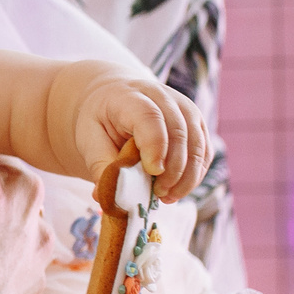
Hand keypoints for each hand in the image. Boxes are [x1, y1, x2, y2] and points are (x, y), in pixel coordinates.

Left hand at [75, 77, 210, 202]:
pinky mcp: (196, 124)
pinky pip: (204, 152)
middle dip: (173, 169)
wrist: (115, 101)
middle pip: (179, 132)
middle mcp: (163, 97)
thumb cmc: (101, 123)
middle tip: (158, 194)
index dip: (155, 145)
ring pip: (197, 144)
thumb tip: (106, 197)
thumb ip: (101, 167)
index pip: (149, 117)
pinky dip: (194, 175)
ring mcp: (184, 108)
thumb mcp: (89, 141)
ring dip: (187, 177)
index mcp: (130, 96)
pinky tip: (176, 190)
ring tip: (166, 197)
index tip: (153, 172)